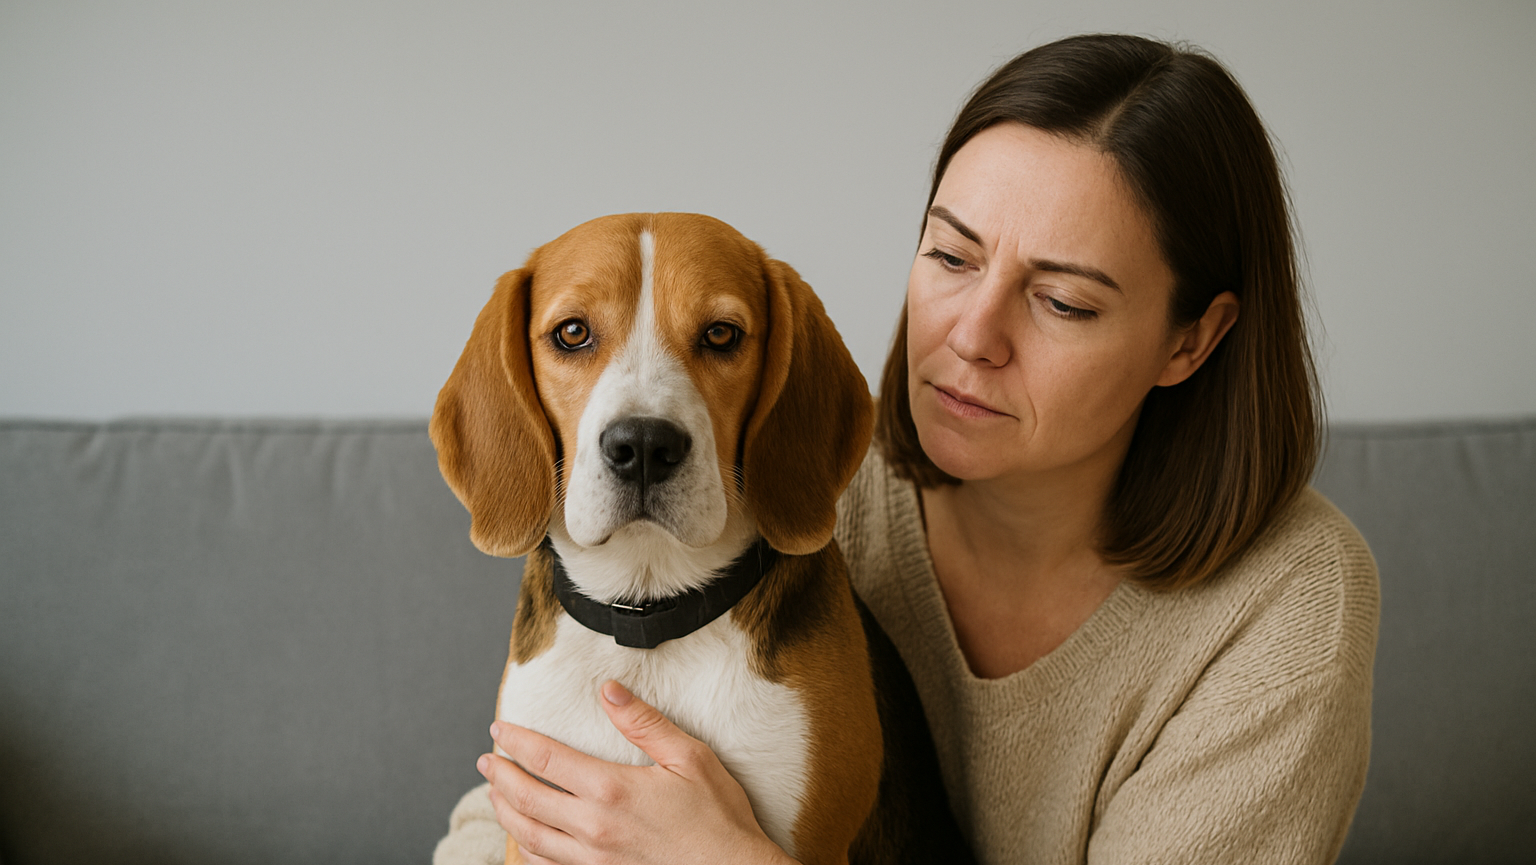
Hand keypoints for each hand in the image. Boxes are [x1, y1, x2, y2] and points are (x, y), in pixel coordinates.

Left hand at [480, 680, 797, 864]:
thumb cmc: (717, 818)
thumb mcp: (689, 757)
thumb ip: (644, 723)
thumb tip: (609, 691)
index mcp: (611, 790)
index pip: (546, 758)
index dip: (517, 741)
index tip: (500, 730)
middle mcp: (593, 827)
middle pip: (526, 798)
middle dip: (500, 776)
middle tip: (487, 760)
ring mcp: (592, 859)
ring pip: (529, 835)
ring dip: (505, 811)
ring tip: (495, 794)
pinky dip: (526, 848)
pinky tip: (525, 837)